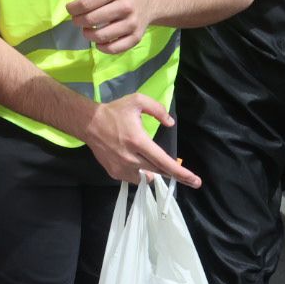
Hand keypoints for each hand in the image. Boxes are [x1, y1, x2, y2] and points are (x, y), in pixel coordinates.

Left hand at [64, 0, 151, 53]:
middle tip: (77, 19)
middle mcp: (125, 6)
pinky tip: (99, 40)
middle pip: (91, 20)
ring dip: (88, 35)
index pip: (85, 4)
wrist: (148, 0)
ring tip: (87, 29)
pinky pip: (113, 49)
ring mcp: (132, 23)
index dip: (72, 9)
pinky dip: (102, 47)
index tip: (71, 8)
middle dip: (78, 21)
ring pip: (101, 36)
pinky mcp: (135, 38)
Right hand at [82, 92, 200, 186]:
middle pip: (158, 172)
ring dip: (154, 171)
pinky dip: (140, 172)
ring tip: (151, 160)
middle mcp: (131, 158)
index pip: (164, 162)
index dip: (181, 173)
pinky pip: (134, 178)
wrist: (89, 123)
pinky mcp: (114, 173)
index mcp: (138, 141)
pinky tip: (137, 161)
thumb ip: (157, 109)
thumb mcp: (137, 101)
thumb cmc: (115, 112)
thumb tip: (170, 123)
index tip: (196, 181)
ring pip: (146, 177)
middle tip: (182, 174)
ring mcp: (122, 168)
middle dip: (172, 174)